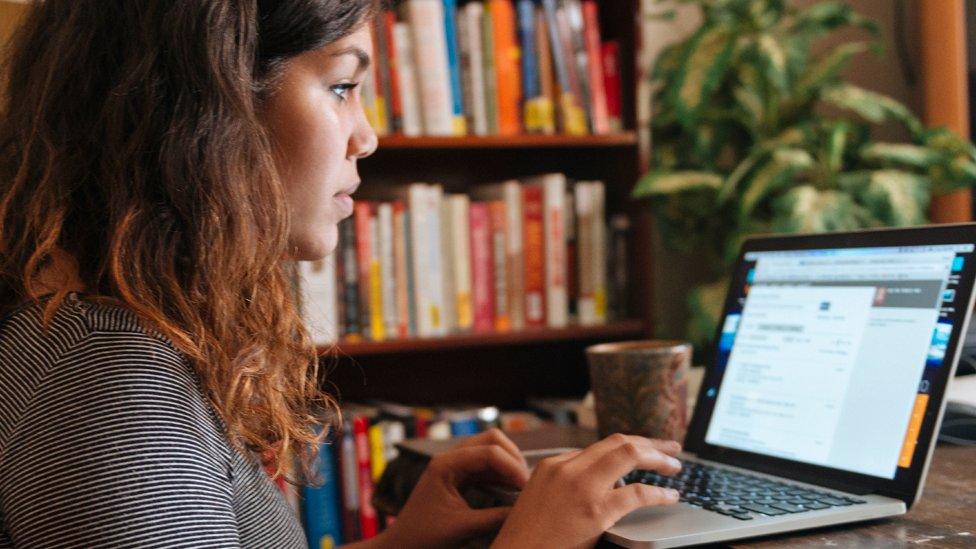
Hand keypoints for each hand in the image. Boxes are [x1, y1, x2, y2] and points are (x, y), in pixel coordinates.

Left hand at [378, 429, 530, 548]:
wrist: (401, 546)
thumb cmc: (423, 537)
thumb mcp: (462, 528)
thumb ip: (495, 518)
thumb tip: (525, 511)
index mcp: (445, 464)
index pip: (489, 451)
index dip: (512, 467)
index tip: (527, 488)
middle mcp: (449, 459)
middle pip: (491, 440)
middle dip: (513, 458)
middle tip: (526, 483)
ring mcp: (453, 467)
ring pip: (489, 452)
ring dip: (508, 466)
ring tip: (522, 488)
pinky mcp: (457, 478)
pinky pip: (484, 468)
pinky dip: (500, 476)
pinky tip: (510, 492)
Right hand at [491, 434, 682, 548]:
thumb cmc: (526, 539)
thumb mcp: (539, 499)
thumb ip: (565, 485)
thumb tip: (600, 484)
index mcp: (552, 465)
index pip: (599, 446)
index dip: (628, 447)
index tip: (645, 451)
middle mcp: (566, 468)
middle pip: (617, 441)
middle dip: (649, 443)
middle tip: (671, 448)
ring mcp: (581, 487)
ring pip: (629, 454)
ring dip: (658, 458)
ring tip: (675, 466)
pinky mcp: (594, 511)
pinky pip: (637, 493)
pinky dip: (659, 492)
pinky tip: (670, 496)